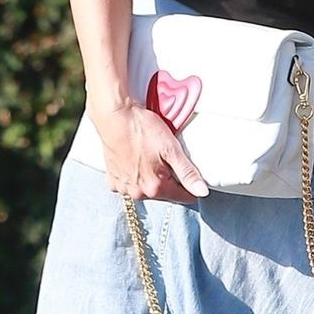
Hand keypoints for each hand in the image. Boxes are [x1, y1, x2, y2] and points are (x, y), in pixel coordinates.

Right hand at [90, 99, 208, 203]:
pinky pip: (130, 185)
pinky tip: (136, 161)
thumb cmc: (141, 129)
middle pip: (164, 193)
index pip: (182, 197)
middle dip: (169, 180)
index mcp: (155, 187)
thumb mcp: (171, 149)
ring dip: (152, 178)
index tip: (189, 172)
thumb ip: (187, 173)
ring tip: (150, 157)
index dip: (190, 186)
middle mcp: (138, 193)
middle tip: (167, 157)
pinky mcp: (112, 180)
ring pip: (147, 189)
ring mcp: (123, 187)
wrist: (114, 117)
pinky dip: (135, 176)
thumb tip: (202, 192)